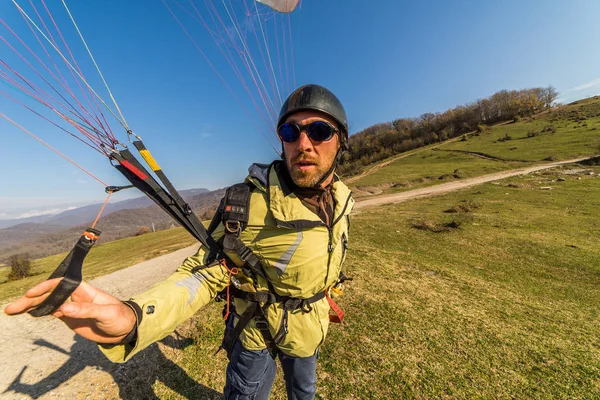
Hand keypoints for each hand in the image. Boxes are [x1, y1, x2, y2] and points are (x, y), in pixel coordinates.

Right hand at [4, 278, 136, 343]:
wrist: (124, 329)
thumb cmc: (119, 316)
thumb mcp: (106, 312)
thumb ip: (86, 310)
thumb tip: (64, 308)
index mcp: (84, 290)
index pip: (61, 284)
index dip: (45, 287)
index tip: (32, 293)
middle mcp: (74, 296)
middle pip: (49, 294)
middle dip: (30, 299)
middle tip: (12, 308)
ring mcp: (70, 306)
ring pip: (46, 303)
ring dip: (30, 306)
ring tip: (12, 311)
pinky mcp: (69, 318)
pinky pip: (51, 312)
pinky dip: (39, 312)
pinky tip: (28, 314)